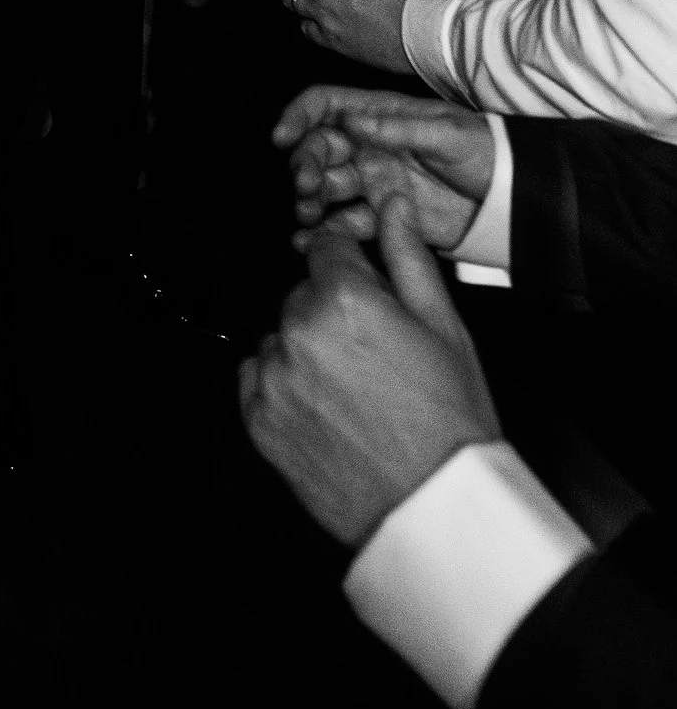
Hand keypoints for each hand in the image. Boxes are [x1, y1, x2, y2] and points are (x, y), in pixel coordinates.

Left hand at [239, 196, 500, 547]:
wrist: (436, 506)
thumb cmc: (451, 416)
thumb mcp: (444, 326)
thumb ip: (407, 257)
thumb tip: (390, 203)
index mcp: (342, 298)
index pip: (324, 247)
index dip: (350, 269)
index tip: (368, 295)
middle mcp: (296, 330)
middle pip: (302, 295)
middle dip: (331, 313)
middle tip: (374, 359)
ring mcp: (272, 379)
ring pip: (281, 338)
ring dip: (306, 352)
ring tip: (354, 394)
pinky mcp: (257, 421)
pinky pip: (258, 380)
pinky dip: (284, 388)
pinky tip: (327, 412)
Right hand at [273, 83, 494, 251]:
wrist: (513, 199)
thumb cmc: (486, 151)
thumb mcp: (448, 133)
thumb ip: (399, 128)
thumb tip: (350, 121)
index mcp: (382, 116)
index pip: (326, 105)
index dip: (299, 116)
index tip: (283, 138)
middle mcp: (370, 146)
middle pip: (319, 147)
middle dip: (304, 163)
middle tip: (306, 186)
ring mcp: (375, 181)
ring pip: (327, 185)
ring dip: (309, 197)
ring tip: (307, 214)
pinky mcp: (384, 217)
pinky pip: (346, 222)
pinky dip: (325, 231)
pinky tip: (309, 241)